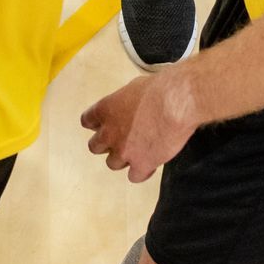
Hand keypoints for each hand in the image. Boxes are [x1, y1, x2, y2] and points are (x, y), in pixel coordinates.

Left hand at [82, 67, 196, 180]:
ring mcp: (123, 151)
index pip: (87, 121)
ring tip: (138, 153)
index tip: (105, 125)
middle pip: (95, 146)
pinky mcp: (140, 165)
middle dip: (106, 145)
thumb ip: (126, 102)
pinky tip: (150, 165)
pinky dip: (142, 172)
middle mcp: (109, 133)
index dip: (97, 124)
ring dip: (123, 159)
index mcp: (105, 109)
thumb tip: (132, 105)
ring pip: (112, 164)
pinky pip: (134, 177)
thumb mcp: (134, 87)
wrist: (175, 104)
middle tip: (121, 141)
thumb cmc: (159, 90)